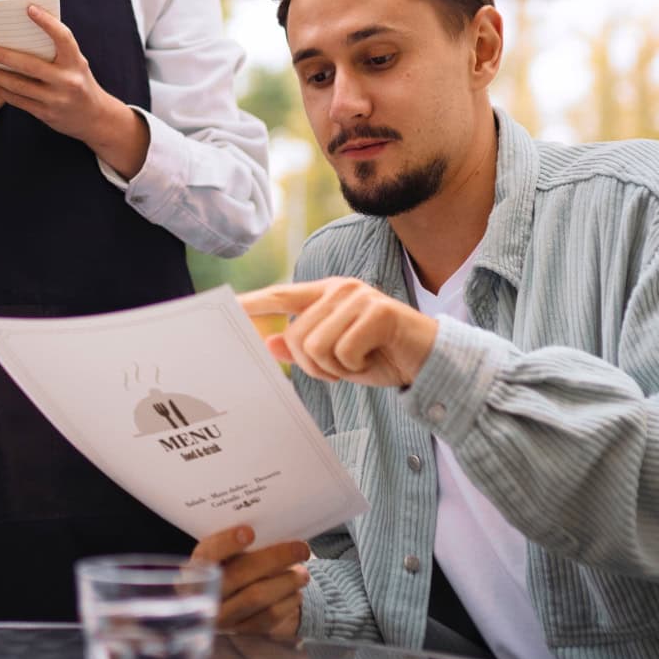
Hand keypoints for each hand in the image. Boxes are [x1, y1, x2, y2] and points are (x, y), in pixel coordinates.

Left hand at [0, 6, 148, 175]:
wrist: (95, 119)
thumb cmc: (79, 80)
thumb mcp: (76, 62)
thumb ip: (58, 45)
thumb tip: (33, 15)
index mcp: (76, 61)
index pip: (63, 37)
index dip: (47, 22)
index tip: (29, 8)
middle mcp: (68, 79)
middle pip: (30, 64)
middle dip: (3, 55)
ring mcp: (56, 98)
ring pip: (19, 85)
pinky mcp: (46, 113)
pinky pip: (18, 101)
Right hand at [192, 525, 309, 635]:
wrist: (231, 603)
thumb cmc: (235, 570)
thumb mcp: (231, 557)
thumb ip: (245, 545)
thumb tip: (277, 533)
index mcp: (198, 567)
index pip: (209, 553)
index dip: (227, 543)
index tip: (249, 532)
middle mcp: (205, 594)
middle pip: (238, 575)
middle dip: (275, 559)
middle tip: (301, 548)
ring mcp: (222, 617)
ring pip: (256, 598)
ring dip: (286, 582)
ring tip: (303, 573)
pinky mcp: (241, 633)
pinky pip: (267, 618)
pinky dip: (287, 603)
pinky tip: (296, 592)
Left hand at [238, 279, 438, 387]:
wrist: (431, 361)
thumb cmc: (382, 357)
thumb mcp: (338, 357)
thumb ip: (305, 347)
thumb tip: (270, 342)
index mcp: (327, 295)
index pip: (281, 296)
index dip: (253, 302)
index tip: (227, 307)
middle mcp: (340, 289)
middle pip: (298, 336)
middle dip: (315, 366)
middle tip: (342, 369)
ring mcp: (359, 298)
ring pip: (318, 346)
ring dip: (337, 368)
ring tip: (360, 361)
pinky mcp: (378, 312)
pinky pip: (344, 352)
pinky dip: (357, 367)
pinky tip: (375, 357)